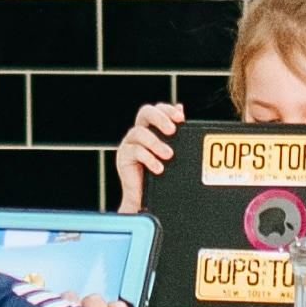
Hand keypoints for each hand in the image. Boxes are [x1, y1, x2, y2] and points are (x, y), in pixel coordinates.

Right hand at [112, 97, 184, 211]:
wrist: (145, 199)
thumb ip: (176, 134)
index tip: (182, 118)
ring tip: (168, 155)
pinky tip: (159, 168)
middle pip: (145, 112)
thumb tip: (181, 108)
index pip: (157, 109)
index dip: (168, 110)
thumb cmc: (160, 175)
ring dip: (155, 142)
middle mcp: (139, 132)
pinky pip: (135, 151)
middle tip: (172, 131)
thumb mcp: (172, 153)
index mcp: (151, 128)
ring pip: (139, 132)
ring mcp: (129, 143)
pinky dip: (149, 158)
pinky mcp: (123, 156)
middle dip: (160, 118)